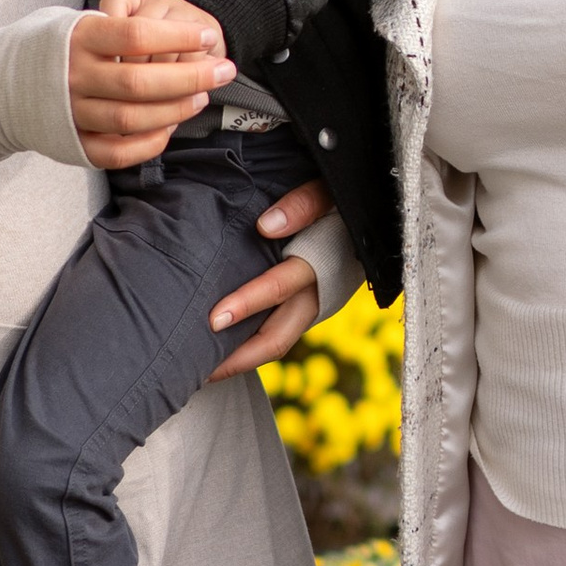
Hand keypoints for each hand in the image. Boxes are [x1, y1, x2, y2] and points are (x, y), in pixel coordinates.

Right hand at [67, 0, 233, 170]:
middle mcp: (73, 76)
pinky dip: (149, 143)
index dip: (178, 36)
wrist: (5, 84)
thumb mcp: (80, 21)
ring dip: (175, 110)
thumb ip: (121, 26)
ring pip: (131, 119)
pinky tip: (171, 127)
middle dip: (190, 77)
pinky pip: (117, 152)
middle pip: (139, 81)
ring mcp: (72, 113)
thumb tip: (184, 36)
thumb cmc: (61, 47)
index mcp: (78, 38)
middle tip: (224, 71)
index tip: (208, 36)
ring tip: (202, 97)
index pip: (135, 35)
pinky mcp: (74, 144)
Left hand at [205, 175, 335, 379]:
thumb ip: (304, 204)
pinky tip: (220, 352)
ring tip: (202, 372)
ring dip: (241, 360)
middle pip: (278, 335)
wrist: (367, 219)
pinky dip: (249, 347)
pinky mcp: (306, 310)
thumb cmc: (339, 203)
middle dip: (238, 354)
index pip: (281, 286)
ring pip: (277, 343)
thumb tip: (265, 226)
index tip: (214, 319)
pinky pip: (276, 334)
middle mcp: (319, 294)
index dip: (249, 302)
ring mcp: (314, 307)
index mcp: (322, 262)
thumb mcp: (328, 193)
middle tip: (198, 363)